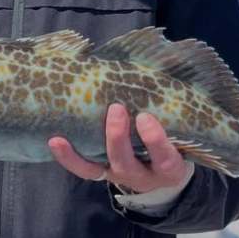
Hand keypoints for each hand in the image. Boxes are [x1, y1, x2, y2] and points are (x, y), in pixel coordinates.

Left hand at [49, 103, 188, 192]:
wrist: (166, 176)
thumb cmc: (176, 143)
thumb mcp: (183, 136)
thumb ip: (173, 112)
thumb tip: (166, 61)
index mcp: (169, 167)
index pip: (165, 158)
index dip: (154, 140)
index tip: (144, 117)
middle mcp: (143, 176)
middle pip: (126, 162)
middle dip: (117, 136)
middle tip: (115, 108)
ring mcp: (120, 175)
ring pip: (103, 166)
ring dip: (90, 142)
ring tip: (82, 117)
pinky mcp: (103, 173)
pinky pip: (85, 169)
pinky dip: (69, 157)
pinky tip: (55, 140)